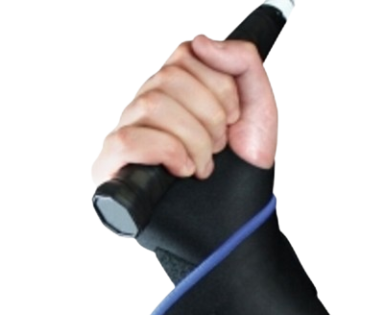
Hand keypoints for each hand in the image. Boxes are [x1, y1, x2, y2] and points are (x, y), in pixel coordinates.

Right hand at [90, 33, 278, 186]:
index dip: (217, 87)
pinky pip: (127, 141)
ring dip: (192, 139)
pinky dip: (165, 151)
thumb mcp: (257, 108)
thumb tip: (199, 41)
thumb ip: (241, 62)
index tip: (232, 119)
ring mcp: (127, 135)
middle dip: (208, 118)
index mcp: (175, 92)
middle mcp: (146, 108)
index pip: (183, 55)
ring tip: (203, 166)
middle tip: (219, 148)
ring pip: (150, 106)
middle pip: (167, 79)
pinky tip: (182, 170)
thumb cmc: (242, 168)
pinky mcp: (112, 167)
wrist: (236, 217)